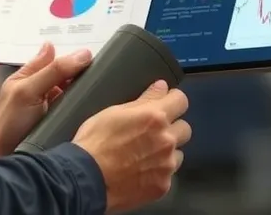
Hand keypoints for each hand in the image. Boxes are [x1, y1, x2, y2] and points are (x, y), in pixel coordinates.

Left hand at [0, 43, 90, 159]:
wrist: (8, 160)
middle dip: (80, 74)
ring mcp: (50, 106)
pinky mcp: (59, 121)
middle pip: (66, 75)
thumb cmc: (9, 125)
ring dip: (84, 91)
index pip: (54, 59)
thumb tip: (79, 52)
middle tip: (99, 75)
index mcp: (27, 76)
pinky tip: (94, 105)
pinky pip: (75, 108)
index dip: (72, 57)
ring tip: (101, 89)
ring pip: (72, 91)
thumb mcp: (28, 92)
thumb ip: (51, 71)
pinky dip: (83, 106)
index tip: (92, 57)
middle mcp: (39, 89)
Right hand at [72, 81, 190, 213]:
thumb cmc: (95, 142)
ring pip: (178, 152)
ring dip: (167, 151)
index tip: (167, 102)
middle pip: (184, 128)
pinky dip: (159, 171)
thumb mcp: (114, 111)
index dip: (173, 100)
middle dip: (172, 127)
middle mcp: (166, 140)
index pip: (181, 100)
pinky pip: (169, 173)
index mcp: (156, 117)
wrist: (86, 179)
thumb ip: (144, 99)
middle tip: (154, 131)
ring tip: (146, 154)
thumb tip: (161, 87)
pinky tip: (141, 171)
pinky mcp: (163, 185)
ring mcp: (166, 164)